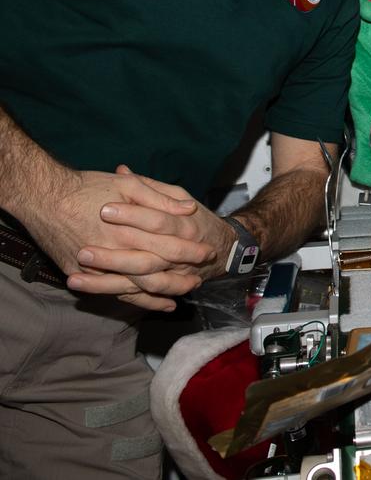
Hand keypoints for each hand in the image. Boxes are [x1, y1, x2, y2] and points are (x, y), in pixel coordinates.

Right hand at [16, 165, 215, 310]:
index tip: (208, 252)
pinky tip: (160, 304)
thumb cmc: (87, 187)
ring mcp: (98, 267)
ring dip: (164, 292)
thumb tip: (189, 209)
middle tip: (200, 279)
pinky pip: (117, 294)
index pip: (168, 244)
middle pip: (156, 270)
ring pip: (139, 288)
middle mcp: (115, 251)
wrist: (43, 197)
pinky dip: (141, 301)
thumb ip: (160, 197)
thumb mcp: (128, 185)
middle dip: (181, 276)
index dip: (190, 250)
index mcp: (130, 228)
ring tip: (184, 293)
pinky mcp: (84, 274)